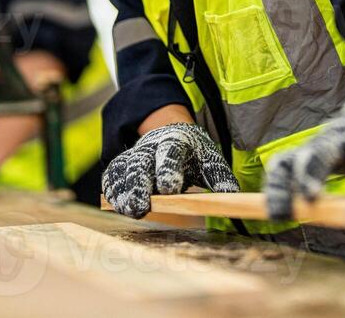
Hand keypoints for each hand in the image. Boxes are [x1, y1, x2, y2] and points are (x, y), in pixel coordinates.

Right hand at [102, 122, 238, 217]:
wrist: (172, 133)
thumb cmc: (193, 154)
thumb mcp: (209, 160)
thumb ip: (220, 176)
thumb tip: (232, 194)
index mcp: (176, 142)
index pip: (170, 153)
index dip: (169, 170)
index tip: (171, 190)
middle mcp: (152, 146)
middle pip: (142, 162)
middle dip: (140, 185)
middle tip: (142, 207)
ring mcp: (135, 154)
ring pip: (125, 169)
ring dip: (124, 191)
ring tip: (129, 210)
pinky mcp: (123, 163)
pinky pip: (113, 173)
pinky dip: (112, 188)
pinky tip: (115, 204)